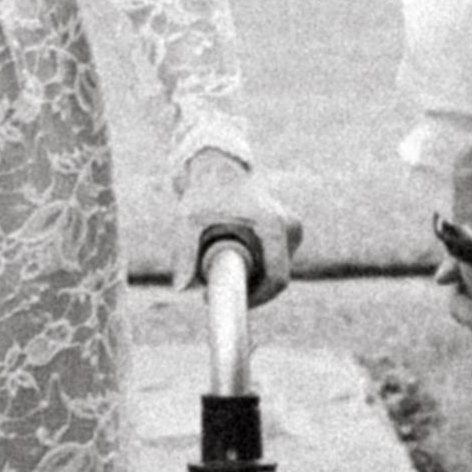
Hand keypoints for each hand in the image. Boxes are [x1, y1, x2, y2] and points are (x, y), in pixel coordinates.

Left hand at [174, 147, 295, 296]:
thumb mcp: (189, 219)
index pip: (277, 278)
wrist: (219, 168)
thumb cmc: (205, 192)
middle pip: (278, 279)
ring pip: (277, 273)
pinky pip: (277, 264)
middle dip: (251, 292)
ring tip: (217, 271)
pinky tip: (232, 264)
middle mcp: (290, 228)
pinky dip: (257, 271)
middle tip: (213, 290)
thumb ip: (184, 252)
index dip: (257, 299)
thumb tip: (179, 288)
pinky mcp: (289, 232)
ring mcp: (292, 230)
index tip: (230, 302)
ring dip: (253, 282)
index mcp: (273, 225)